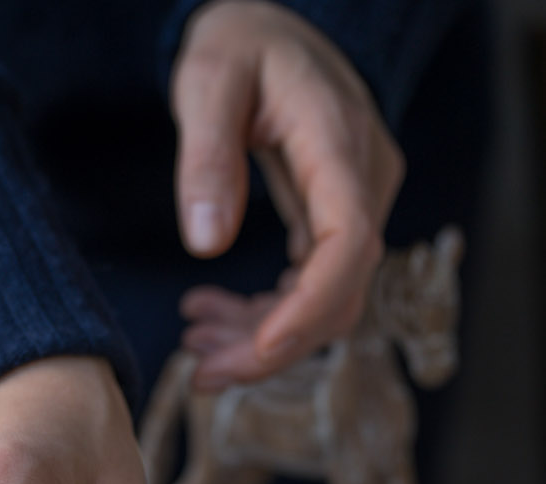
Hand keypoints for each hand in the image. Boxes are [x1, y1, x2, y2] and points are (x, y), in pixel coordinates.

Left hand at [171, 0, 404, 387]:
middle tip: (201, 374)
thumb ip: (206, 156)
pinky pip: (310, 288)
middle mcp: (364, 181)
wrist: (267, 29)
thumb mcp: (207, 81)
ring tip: (194, 349)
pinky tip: (211, 320)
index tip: (259, 350)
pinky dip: (264, 316)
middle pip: (339, 292)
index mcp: (340, 143)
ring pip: (325, 303)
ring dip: (261, 339)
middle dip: (271, 346)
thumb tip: (206, 243)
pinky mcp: (334, 222)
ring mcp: (356, 205)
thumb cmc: (239, 43)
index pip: (349, 243)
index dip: (310, 307)